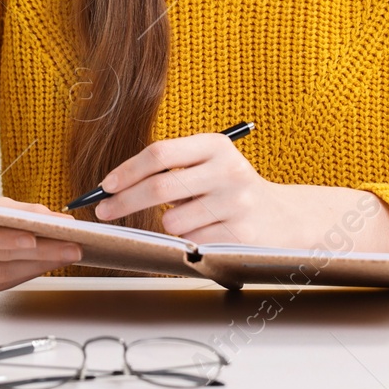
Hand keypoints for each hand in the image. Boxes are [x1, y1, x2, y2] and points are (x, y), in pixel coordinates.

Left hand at [92, 133, 388, 252]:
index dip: (126, 171)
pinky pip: (192, 242)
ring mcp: (236, 202)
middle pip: (160, 186)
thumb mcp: (209, 166)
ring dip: (168, 227)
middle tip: (104, 213)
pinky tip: (206, 234)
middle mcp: (228, 169)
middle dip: (124, 202)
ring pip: (173, 221)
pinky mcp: (241, 232)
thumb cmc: (230, 191)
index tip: (104, 186)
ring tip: (188, 221)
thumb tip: (113, 189)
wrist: (284, 218)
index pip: (160, 153)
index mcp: (215, 145)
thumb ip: (170, 170)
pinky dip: (188, 242)